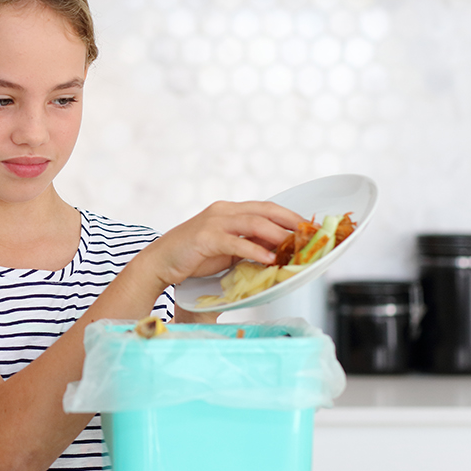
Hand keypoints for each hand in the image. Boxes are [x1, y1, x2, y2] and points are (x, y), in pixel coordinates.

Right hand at [134, 201, 304, 288]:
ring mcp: (214, 221)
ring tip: (294, 246)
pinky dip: (255, 250)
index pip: (266, 208)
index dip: (290, 215)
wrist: (160, 262)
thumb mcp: (227, 251)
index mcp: (230, 211)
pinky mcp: (205, 237)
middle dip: (291, 220)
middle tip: (310, 232)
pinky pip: (236, 242)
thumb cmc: (192, 258)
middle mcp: (224, 210)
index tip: (309, 226)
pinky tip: (269, 259)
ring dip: (277, 234)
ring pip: (254, 222)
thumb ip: (249, 246)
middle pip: (266, 209)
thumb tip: (276, 250)